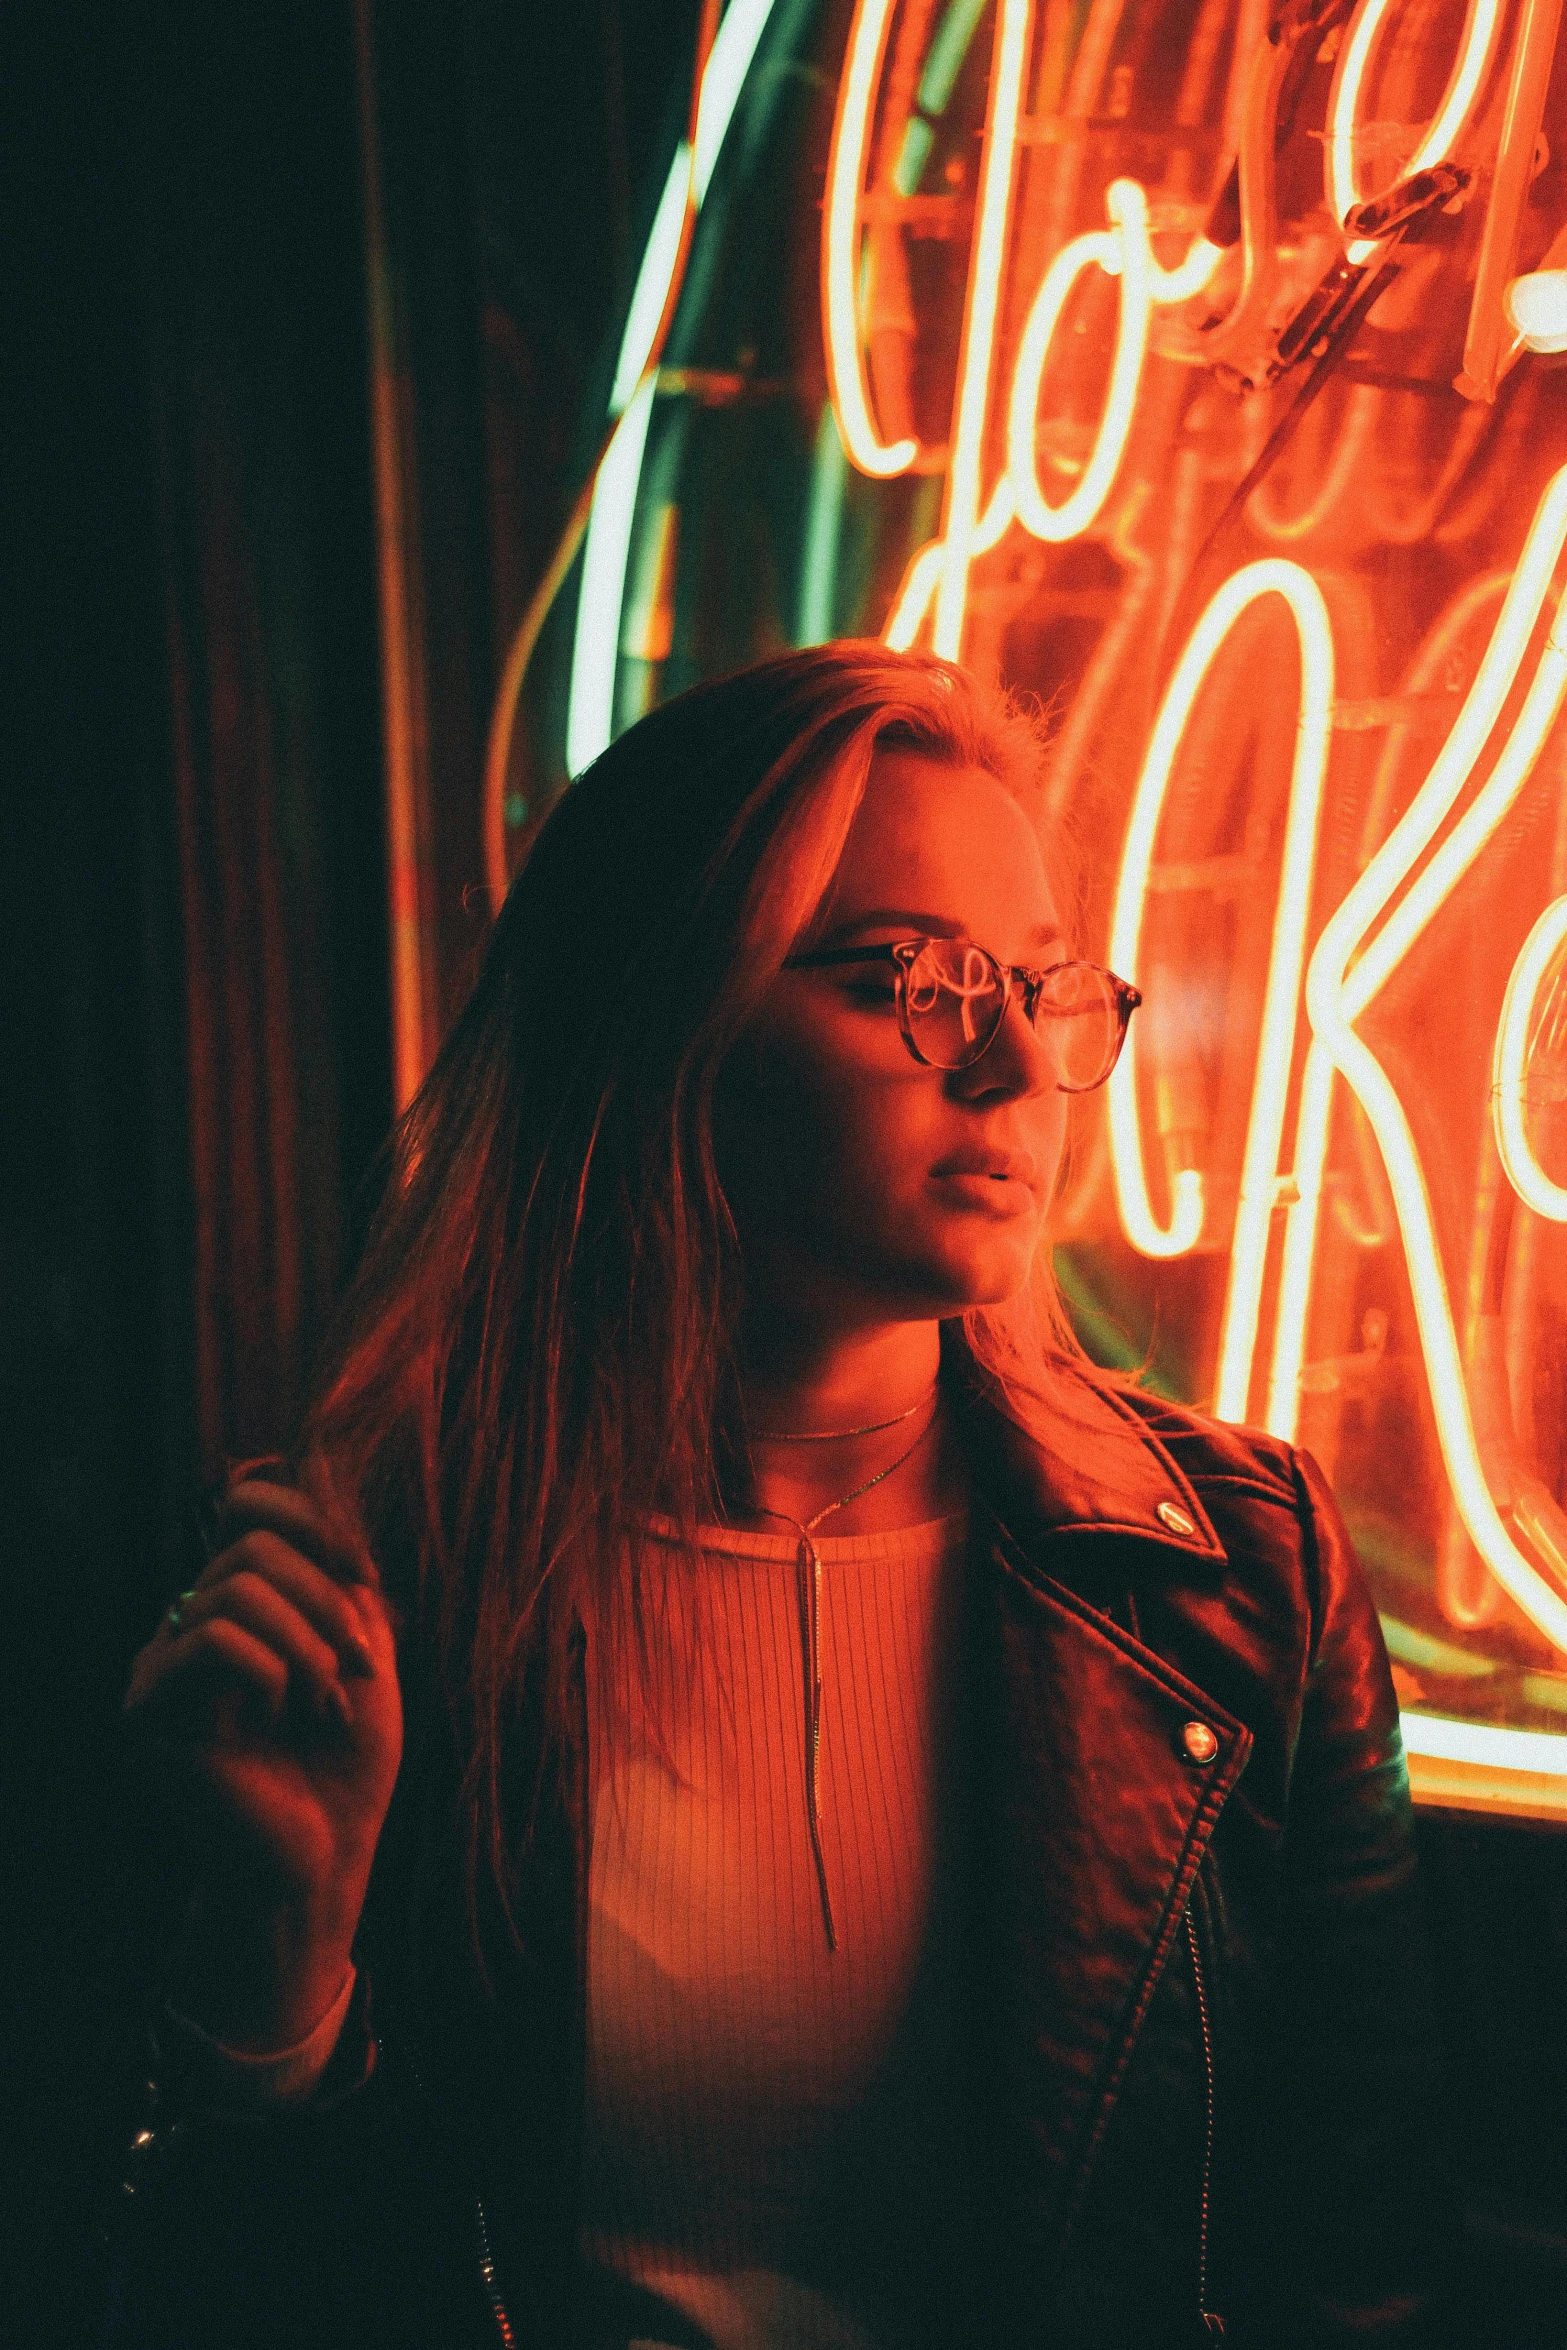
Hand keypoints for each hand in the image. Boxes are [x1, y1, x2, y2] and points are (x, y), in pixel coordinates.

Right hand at [124, 1479, 403, 2041]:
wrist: (323, 1859)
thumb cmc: (347, 1765)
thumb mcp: (365, 1650)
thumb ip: (344, 1576)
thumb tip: (323, 1476)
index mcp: (242, 1602)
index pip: (250, 1500)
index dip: (313, 1512)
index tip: (368, 1573)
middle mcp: (191, 1621)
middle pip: (253, 1540)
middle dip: (328, 1596)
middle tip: (363, 1664)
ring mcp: (163, 1664)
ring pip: (235, 1582)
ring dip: (307, 1639)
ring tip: (326, 1699)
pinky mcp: (148, 1709)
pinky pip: (210, 1637)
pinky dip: (270, 1667)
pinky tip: (280, 1714)